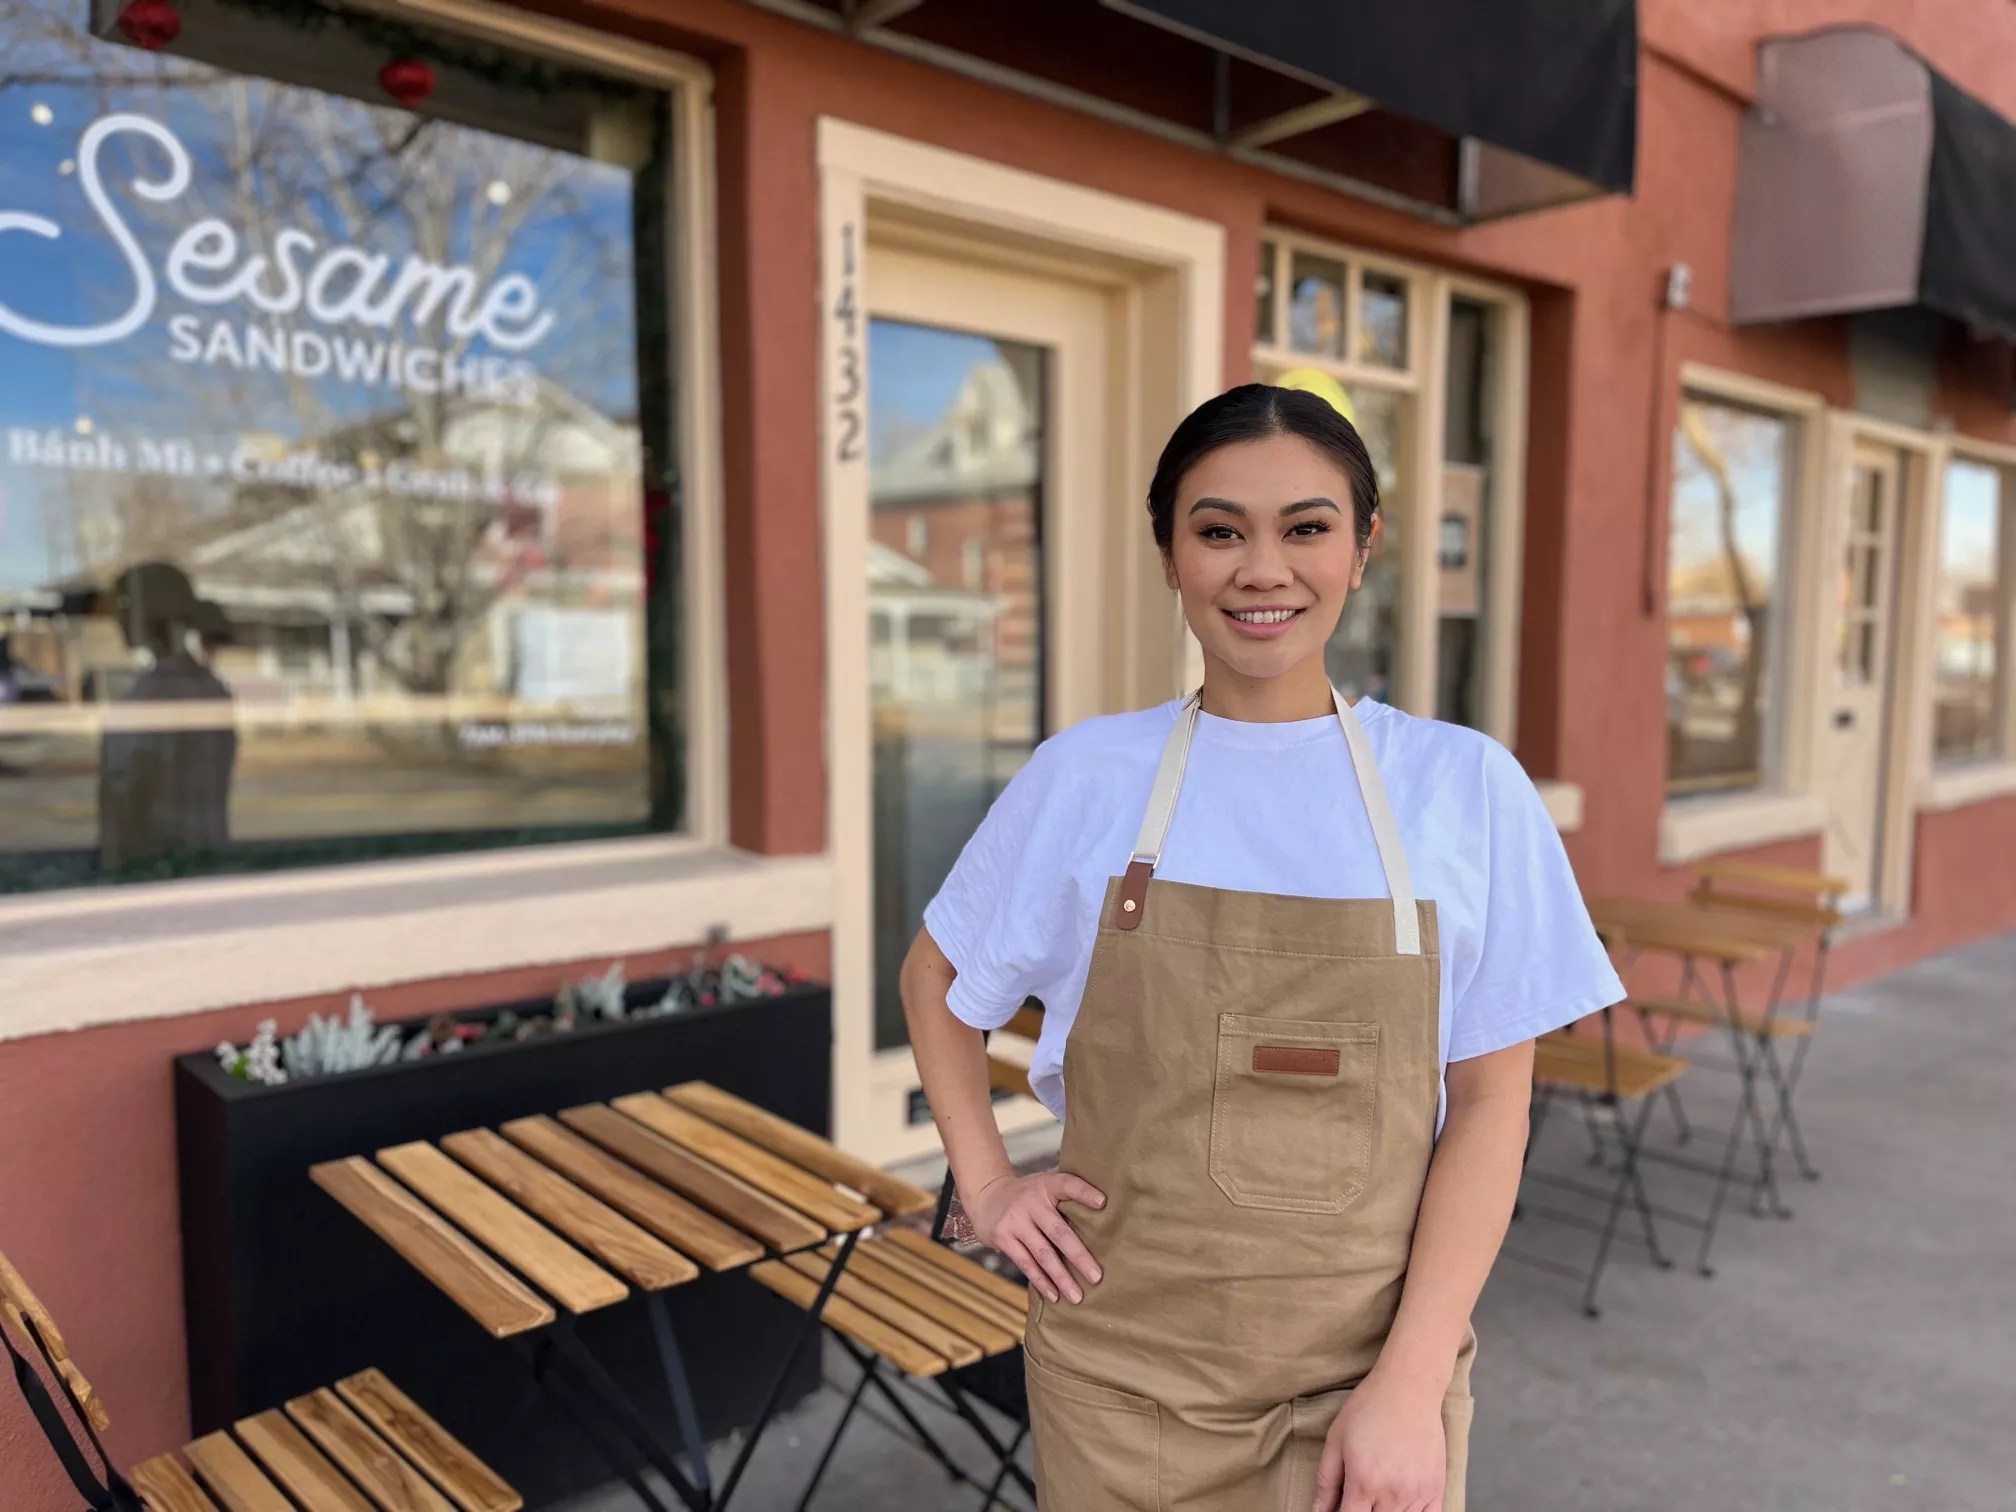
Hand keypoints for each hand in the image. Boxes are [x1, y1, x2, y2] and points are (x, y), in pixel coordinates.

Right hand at [964, 1170, 1104, 1303]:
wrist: (985, 1197)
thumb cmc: (1027, 1195)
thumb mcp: (1044, 1185)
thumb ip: (1067, 1194)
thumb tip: (1107, 1208)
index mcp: (1045, 1185)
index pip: (1067, 1184)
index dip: (1084, 1192)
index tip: (1103, 1203)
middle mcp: (1030, 1201)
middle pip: (1058, 1232)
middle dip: (1078, 1256)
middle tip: (1096, 1276)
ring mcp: (1014, 1220)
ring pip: (1042, 1253)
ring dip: (1061, 1277)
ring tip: (1077, 1296)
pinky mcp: (1002, 1237)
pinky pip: (1025, 1263)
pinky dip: (1041, 1281)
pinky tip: (1055, 1294)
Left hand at [1311, 1370, 1447, 1511]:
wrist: (1408, 1388)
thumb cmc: (1368, 1409)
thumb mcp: (1336, 1440)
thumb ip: (1326, 1481)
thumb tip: (1319, 1510)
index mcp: (1364, 1483)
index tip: (1341, 1509)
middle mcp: (1393, 1495)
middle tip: (1359, 1497)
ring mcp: (1418, 1494)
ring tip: (1377, 1496)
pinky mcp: (1436, 1488)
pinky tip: (1402, 1506)